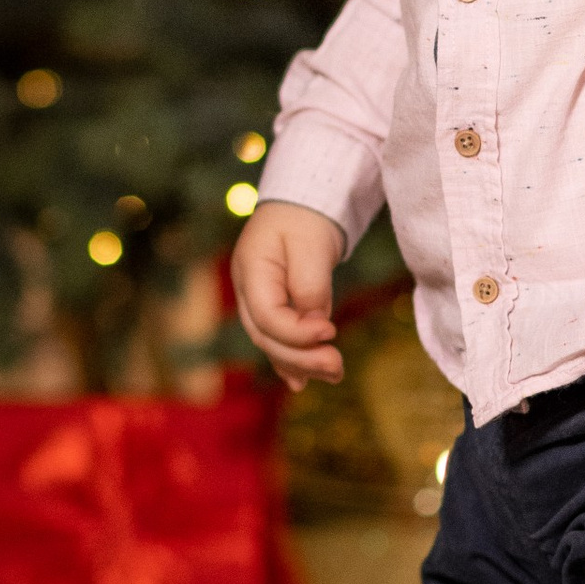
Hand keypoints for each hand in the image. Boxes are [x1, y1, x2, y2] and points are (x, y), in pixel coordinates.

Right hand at [231, 200, 347, 389]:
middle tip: (337, 366)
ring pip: (272, 343)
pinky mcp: (273, 306)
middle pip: (267, 337)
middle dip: (301, 357)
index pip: (268, 316)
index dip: (298, 332)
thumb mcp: (311, 244)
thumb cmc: (305, 218)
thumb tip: (316, 324)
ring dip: (301, 363)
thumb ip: (311, 285)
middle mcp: (247, 290)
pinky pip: (279, 339)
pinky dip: (292, 359)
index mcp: (251, 270)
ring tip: (334, 374)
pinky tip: (304, 381)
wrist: (301, 202)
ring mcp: (257, 300)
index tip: (331, 331)